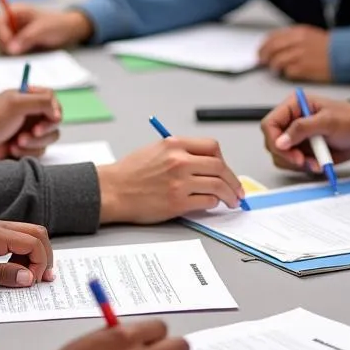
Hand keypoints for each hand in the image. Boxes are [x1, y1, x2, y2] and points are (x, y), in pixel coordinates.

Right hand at [0, 4, 92, 54]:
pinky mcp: (18, 43)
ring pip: (1, 44)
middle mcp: (12, 22)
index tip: (8, 45)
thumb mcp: (43, 29)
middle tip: (15, 52)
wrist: (69, 31)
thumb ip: (27, 37)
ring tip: (24, 52)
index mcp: (16, 11)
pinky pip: (10, 50)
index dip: (0, 33)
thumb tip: (11, 49)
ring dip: (8, 50)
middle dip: (3, 44)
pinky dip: (14, 54)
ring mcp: (14, 33)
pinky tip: (25, 55)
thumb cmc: (57, 24)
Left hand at [0, 86, 61, 159]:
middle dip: (44, 129)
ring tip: (17, 142)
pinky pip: (39, 152)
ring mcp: (30, 132)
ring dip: (35, 142)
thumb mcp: (17, 103)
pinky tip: (12, 149)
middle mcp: (32, 115)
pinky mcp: (26, 148)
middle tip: (32, 132)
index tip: (51, 117)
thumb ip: (43, 102)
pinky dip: (27, 152)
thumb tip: (58, 113)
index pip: (53, 101)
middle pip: (55, 122)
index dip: (54, 110)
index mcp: (29, 99)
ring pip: (49, 139)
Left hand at [0, 219, 53, 288]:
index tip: (34, 282)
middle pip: (36, 233)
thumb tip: (28, 278)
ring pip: (28, 235)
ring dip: (35, 255)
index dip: (40, 262)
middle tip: (43, 278)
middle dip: (44, 255)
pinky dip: (23, 255)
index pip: (33, 242)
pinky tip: (17, 271)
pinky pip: (16, 241)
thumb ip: (2, 275)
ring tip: (31, 277)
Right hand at [97, 137, 245, 223]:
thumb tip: (205, 162)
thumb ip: (180, 152)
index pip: (212, 147)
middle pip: (220, 168)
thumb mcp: (156, 149)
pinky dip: (214, 203)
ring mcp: (179, 183)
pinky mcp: (177, 203)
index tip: (226, 170)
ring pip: (217, 186)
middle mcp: (179, 161)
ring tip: (232, 201)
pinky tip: (212, 204)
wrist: (111, 190)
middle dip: (233, 180)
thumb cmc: (130, 172)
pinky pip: (206, 202)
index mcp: (175, 144)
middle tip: (237, 190)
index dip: (223, 160)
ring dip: (229, 195)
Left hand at [258, 25, 331, 81]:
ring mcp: (300, 55)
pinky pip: (287, 72)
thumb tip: (276, 45)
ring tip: (276, 69)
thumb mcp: (309, 35)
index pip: (272, 37)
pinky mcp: (304, 68)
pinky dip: (286, 73)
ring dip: (274, 66)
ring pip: (277, 61)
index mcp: (298, 32)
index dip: (264, 45)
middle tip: (262, 61)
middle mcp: (297, 42)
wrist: (344, 54)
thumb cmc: (329, 47)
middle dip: (264, 56)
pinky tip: (289, 73)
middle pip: (272, 49)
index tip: (261, 51)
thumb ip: (292, 38)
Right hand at [260, 93, 349, 172]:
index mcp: (293, 107)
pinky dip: (304, 167)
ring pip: (281, 156)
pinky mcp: (304, 150)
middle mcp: (291, 122)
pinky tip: (318, 164)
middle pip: (272, 143)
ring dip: (296, 164)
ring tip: (316, 163)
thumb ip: (302, 129)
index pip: (270, 124)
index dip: (274, 140)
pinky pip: (294, 164)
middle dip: (286, 155)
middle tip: (303, 161)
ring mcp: (297, 138)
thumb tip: (280, 142)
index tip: (288, 151)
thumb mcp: (327, 121)